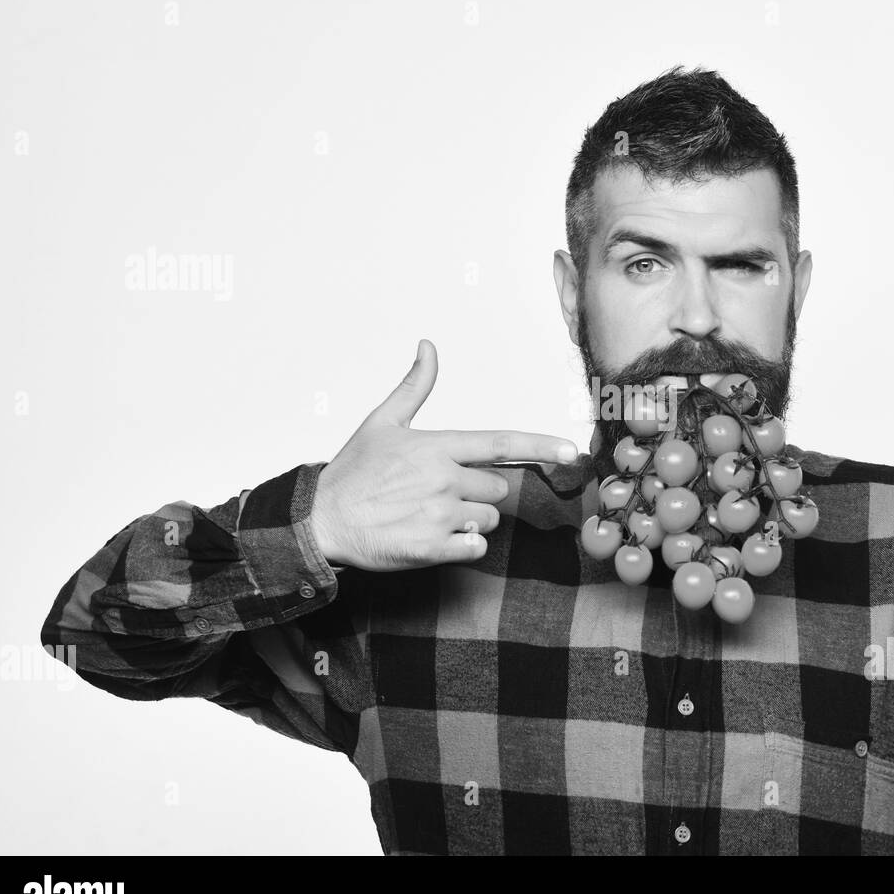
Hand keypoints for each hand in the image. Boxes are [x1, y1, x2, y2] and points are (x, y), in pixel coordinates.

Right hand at [310, 339, 577, 570]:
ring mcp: (440, 515)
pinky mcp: (434, 548)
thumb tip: (428, 346)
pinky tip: (433, 537)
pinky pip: (475, 548)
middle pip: (498, 487)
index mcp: (437, 447)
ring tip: (431, 515)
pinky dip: (462, 546)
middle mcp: (444, 479)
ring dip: (470, 520)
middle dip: (479, 491)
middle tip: (440, 493)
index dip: (540, 446)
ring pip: (488, 518)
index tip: (572, 450)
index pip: (500, 443)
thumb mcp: (381, 422)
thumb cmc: (353, 472)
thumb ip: (414, 386)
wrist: (321, 520)